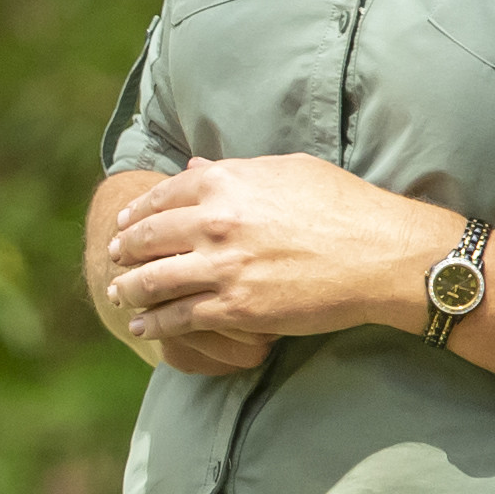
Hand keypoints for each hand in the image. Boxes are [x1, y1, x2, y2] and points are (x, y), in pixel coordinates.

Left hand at [104, 152, 459, 362]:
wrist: (381, 254)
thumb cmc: (344, 206)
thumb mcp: (288, 171)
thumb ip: (235, 170)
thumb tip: (195, 167)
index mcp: (225, 181)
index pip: (161, 197)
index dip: (137, 214)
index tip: (124, 225)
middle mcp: (215, 221)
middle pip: (148, 238)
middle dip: (124, 251)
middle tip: (113, 259)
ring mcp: (222, 267)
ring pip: (154, 280)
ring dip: (129, 289)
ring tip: (119, 293)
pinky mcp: (235, 307)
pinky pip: (179, 317)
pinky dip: (154, 323)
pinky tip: (143, 326)